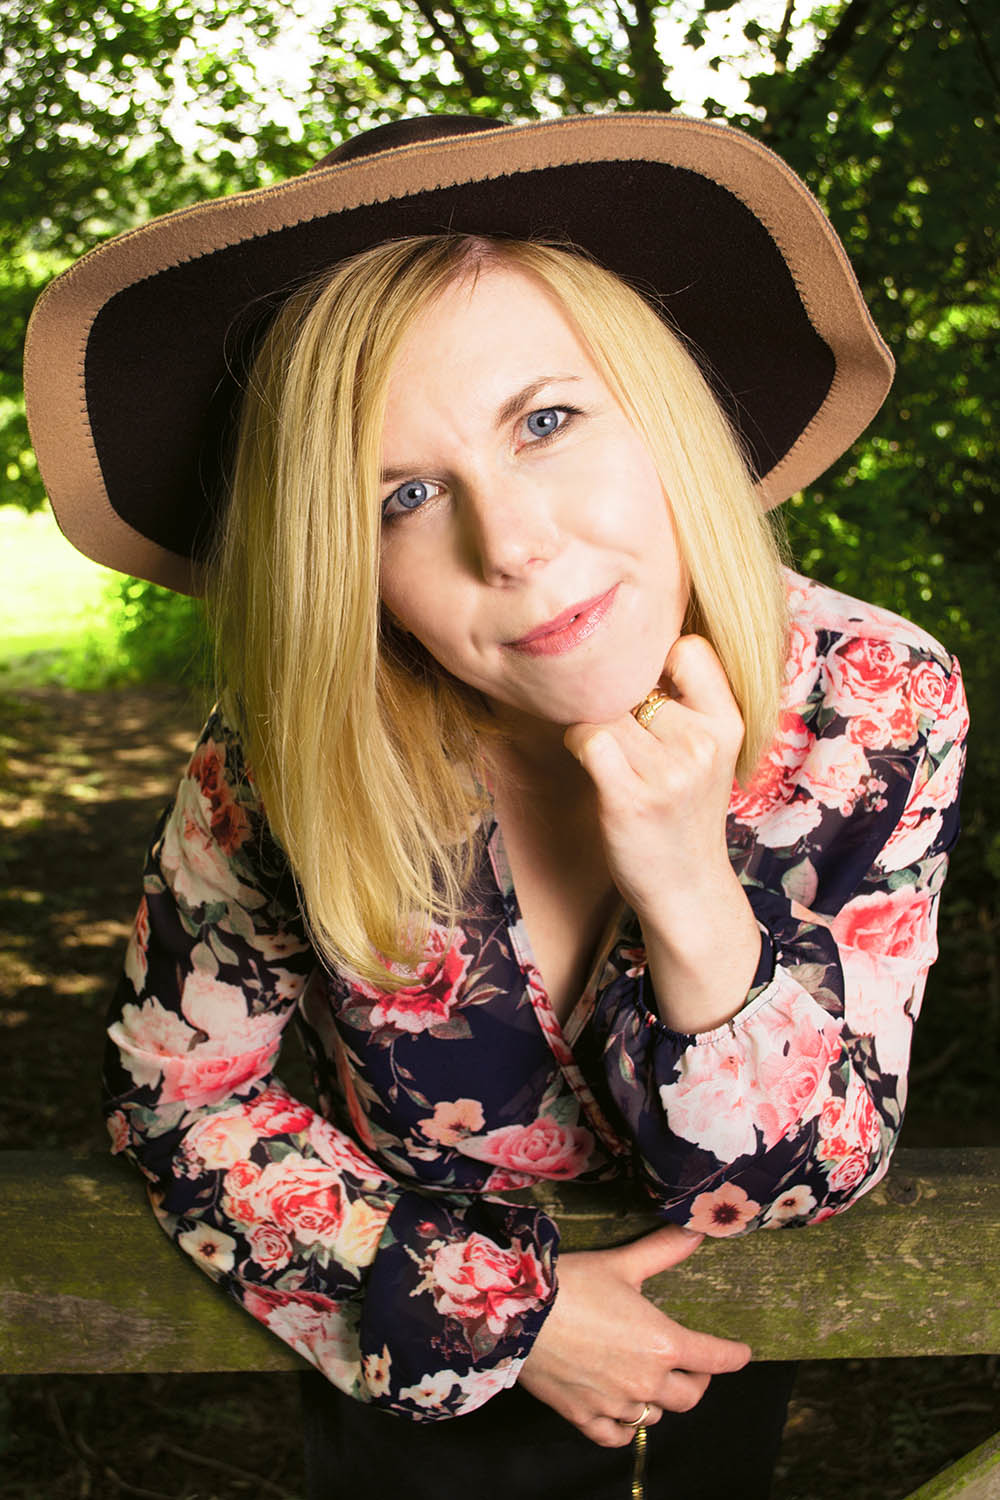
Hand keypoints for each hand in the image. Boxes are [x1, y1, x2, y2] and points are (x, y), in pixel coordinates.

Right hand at [517, 1224, 750, 1446]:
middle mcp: (646, 1381)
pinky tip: (622, 1411)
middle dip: (697, 1379)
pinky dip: (625, 1426)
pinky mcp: (585, 1416)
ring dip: (660, 1400)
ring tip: (652, 1381)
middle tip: (693, 1365)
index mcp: (663, 1343)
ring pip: (655, 1415)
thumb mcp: (622, 1263)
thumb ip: (663, 1250)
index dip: (733, 1355)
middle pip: (690, 1395)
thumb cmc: (571, 1284)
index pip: (715, 1358)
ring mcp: (616, 1403)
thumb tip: (698, 1230)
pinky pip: (617, 1435)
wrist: (516, 1314)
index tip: (742, 1352)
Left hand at [563, 635, 759, 1031]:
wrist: (685, 888)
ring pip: (604, 707)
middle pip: (634, 678)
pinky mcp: (630, 798)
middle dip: (617, 698)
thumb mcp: (708, 750)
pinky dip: (579, 744)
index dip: (655, 659)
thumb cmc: (684, 810)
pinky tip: (593, 765)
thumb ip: (686, 699)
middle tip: (625, 735)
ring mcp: (668, 773)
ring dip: (593, 724)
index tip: (647, 688)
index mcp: (729, 723)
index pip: (688, 647)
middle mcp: (703, 743)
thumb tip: (628, 641)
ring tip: (611, 756)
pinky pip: (587, 737)